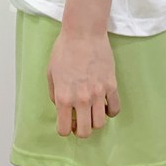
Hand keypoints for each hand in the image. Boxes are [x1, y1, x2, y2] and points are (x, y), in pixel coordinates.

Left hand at [47, 25, 120, 141]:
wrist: (83, 33)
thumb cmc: (64, 50)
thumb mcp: (51, 74)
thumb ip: (55, 94)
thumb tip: (62, 107)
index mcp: (63, 97)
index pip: (64, 130)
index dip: (64, 130)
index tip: (66, 123)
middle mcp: (81, 99)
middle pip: (85, 132)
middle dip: (81, 130)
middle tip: (80, 121)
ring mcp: (98, 94)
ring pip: (100, 123)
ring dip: (95, 122)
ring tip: (92, 112)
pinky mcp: (111, 86)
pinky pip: (115, 109)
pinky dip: (110, 112)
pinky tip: (105, 105)